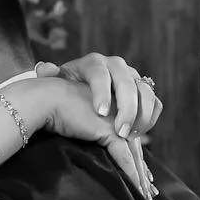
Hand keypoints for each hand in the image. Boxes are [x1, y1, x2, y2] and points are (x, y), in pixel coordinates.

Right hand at [14, 67, 159, 199]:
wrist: (47, 100)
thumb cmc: (55, 111)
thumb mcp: (77, 123)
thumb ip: (88, 131)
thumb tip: (90, 148)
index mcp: (113, 113)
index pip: (129, 141)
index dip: (137, 162)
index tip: (143, 179)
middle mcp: (120, 117)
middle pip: (135, 150)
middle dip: (142, 173)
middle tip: (149, 193)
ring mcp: (117, 123)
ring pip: (134, 156)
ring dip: (140, 178)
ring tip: (145, 196)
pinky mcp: (111, 131)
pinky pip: (125, 158)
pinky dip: (131, 174)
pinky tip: (136, 187)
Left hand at [35, 54, 161, 139]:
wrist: (79, 89)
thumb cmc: (65, 88)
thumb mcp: (55, 82)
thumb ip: (48, 75)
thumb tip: (45, 68)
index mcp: (94, 63)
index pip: (100, 73)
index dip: (102, 92)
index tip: (100, 113)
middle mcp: (117, 66)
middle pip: (128, 82)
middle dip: (126, 108)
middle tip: (120, 132)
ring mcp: (132, 78)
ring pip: (146, 92)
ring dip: (142, 115)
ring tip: (130, 136)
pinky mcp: (142, 92)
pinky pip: (154, 103)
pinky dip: (150, 118)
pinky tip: (139, 135)